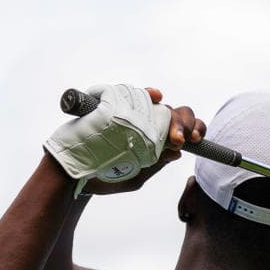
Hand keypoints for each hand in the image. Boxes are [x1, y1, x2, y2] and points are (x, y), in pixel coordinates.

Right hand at [56, 87, 205, 196]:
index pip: (180, 128)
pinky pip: (133, 93)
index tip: (195, 140)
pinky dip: (147, 93)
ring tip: (169, 131)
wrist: (74, 175)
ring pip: (158, 103)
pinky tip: (155, 97)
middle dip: (182, 123)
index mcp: (154, 140)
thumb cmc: (103, 177)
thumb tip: (177, 153)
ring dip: (168, 113)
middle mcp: (144, 124)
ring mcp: (128, 113)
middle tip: (178, 139)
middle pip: (173, 113)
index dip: (192, 129)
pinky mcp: (112, 104)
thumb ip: (155, 165)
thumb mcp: (135, 176)